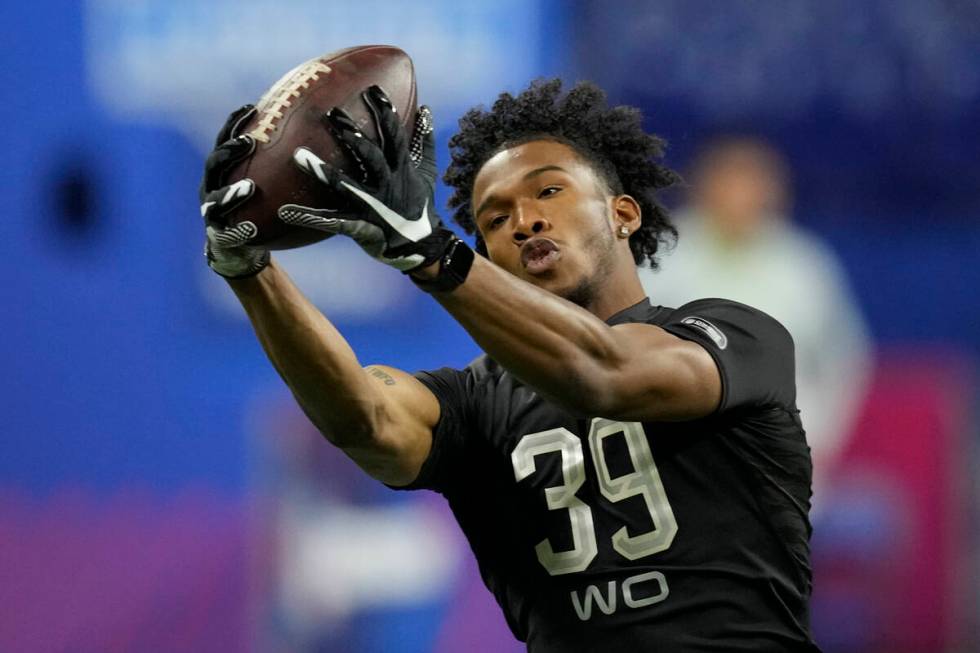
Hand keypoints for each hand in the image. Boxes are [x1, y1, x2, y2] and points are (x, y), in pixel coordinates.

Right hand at [198, 105, 269, 278]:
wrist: (240, 247)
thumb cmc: (263, 211)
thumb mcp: (274, 186)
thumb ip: (283, 166)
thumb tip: (318, 142)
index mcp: (226, 169)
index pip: (227, 140)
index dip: (236, 124)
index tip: (251, 108)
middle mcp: (214, 186)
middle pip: (216, 164)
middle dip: (229, 151)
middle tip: (249, 142)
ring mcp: (211, 210)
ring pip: (215, 198)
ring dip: (231, 192)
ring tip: (249, 188)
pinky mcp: (216, 234)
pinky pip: (223, 230)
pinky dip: (235, 229)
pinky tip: (248, 228)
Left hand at [281, 86, 456, 271]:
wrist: (422, 246)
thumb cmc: (420, 205)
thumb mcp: (427, 171)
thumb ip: (425, 140)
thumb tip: (425, 109)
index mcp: (401, 169)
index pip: (394, 136)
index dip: (385, 113)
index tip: (373, 90)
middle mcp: (387, 184)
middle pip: (370, 156)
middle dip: (354, 136)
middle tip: (333, 113)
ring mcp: (373, 206)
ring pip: (347, 186)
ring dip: (324, 171)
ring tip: (298, 156)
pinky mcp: (361, 227)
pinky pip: (333, 222)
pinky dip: (310, 218)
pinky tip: (286, 212)